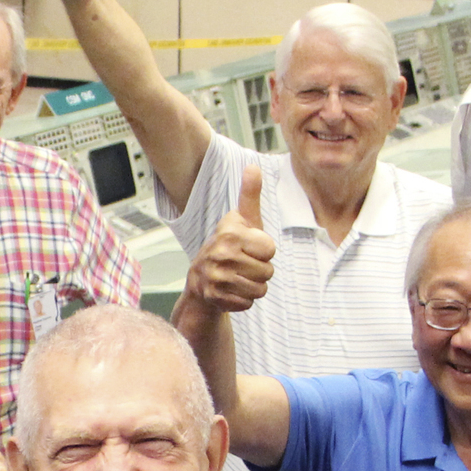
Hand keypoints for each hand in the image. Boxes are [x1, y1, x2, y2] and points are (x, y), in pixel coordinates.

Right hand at [185, 163, 276, 315]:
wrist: (200, 279)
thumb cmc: (229, 246)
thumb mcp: (241, 220)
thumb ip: (249, 195)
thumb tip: (254, 166)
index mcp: (231, 234)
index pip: (270, 250)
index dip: (264, 250)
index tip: (249, 248)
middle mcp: (221, 254)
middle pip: (268, 271)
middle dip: (260, 270)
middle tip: (243, 265)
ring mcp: (217, 278)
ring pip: (260, 289)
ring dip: (254, 286)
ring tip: (239, 277)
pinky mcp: (216, 298)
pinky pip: (249, 303)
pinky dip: (243, 300)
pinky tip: (232, 290)